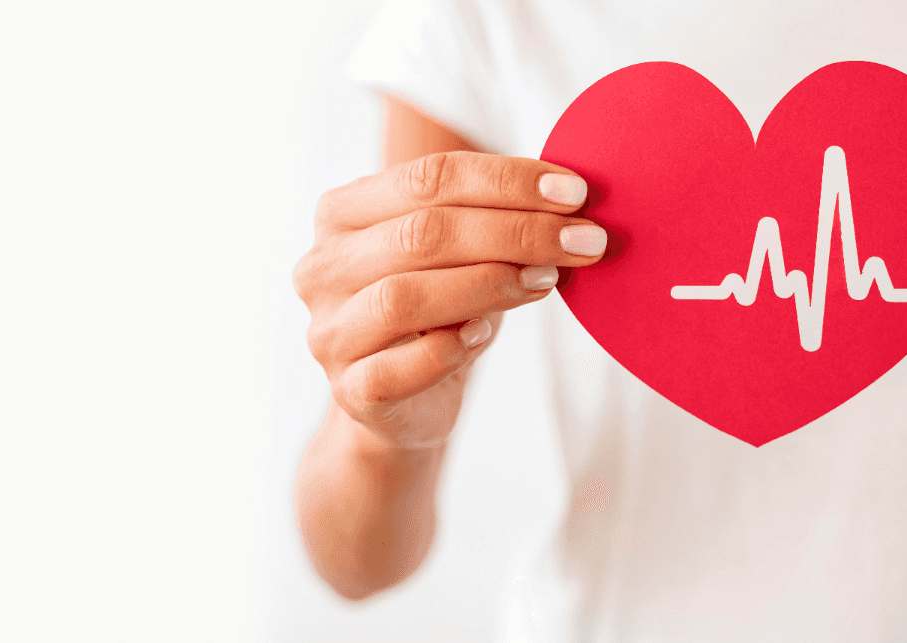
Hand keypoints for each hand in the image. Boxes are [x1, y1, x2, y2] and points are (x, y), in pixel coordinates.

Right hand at [293, 151, 605, 448]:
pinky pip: (397, 368)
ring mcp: (328, 332)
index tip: (575, 193)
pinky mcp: (349, 390)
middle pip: (422, 234)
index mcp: (342, 213)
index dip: (506, 181)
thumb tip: (569, 197)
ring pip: (405, 297)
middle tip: (584, 240)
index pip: (428, 178)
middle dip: (515, 232)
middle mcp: (322, 267)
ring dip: (490, 284)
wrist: (403, 403)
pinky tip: (485, 335)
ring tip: (548, 281)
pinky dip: (450, 349)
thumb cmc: (437, 309)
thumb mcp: (457, 251)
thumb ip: (490, 216)